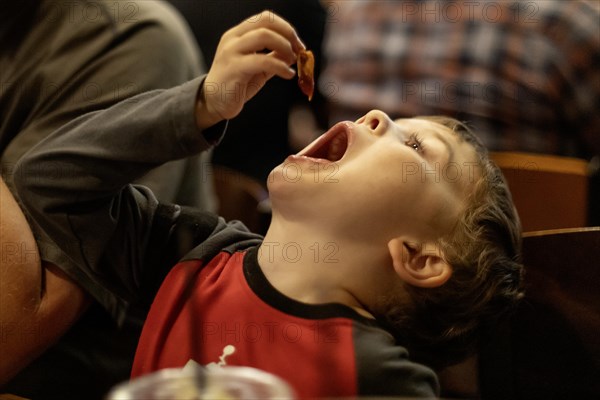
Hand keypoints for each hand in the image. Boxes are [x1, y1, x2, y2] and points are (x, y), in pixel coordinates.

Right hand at [196, 11, 304, 129]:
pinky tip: (288, 74)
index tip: (297, 44)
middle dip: (288, 34)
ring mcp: (231, 52)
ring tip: (292, 62)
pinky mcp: (234, 68)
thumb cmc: (236, 83)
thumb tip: (295, 52)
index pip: (265, 18)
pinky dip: (281, 66)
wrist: (214, 103)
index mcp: (238, 34)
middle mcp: (233, 38)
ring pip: (263, 36)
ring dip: (284, 47)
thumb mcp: (258, 67)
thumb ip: (273, 56)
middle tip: (299, 51)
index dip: (286, 28)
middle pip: (266, 22)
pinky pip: (262, 61)